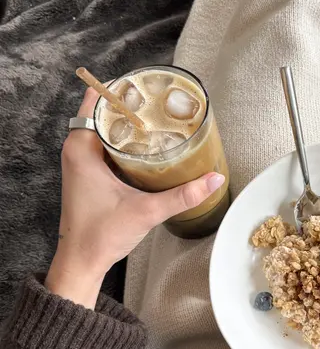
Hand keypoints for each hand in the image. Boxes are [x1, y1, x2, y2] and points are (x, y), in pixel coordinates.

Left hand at [45, 88, 224, 308]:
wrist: (81, 263)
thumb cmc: (100, 236)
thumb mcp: (146, 211)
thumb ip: (182, 195)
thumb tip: (214, 179)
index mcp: (81, 150)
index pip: (94, 102)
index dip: (118, 90)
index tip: (143, 85)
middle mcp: (76, 151)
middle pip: (101, 112)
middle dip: (129, 104)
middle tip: (158, 100)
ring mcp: (81, 163)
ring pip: (103, 129)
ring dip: (126, 122)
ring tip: (157, 117)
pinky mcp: (88, 175)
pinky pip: (104, 145)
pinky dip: (123, 139)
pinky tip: (146, 143)